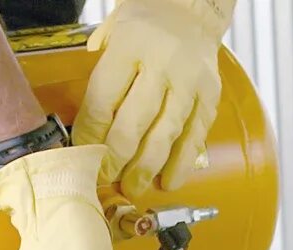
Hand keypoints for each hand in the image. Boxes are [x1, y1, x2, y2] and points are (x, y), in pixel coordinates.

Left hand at [73, 0, 234, 197]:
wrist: (190, 11)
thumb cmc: (144, 29)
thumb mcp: (111, 35)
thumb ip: (99, 77)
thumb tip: (86, 132)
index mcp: (129, 46)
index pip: (103, 101)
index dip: (90, 136)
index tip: (83, 156)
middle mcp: (161, 65)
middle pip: (133, 124)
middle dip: (115, 159)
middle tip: (105, 179)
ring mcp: (188, 83)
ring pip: (164, 136)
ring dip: (146, 169)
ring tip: (132, 188)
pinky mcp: (209, 98)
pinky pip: (195, 138)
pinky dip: (181, 164)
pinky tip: (169, 182)